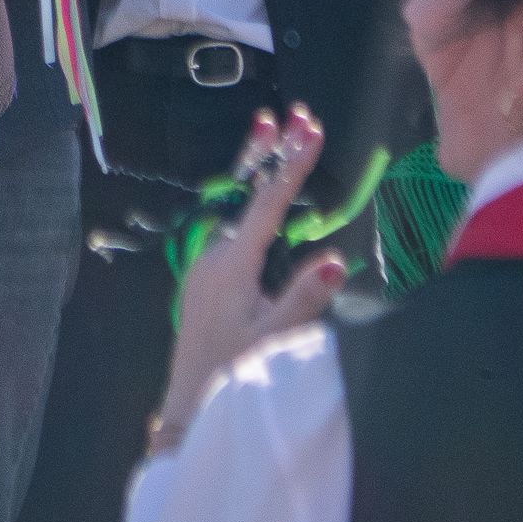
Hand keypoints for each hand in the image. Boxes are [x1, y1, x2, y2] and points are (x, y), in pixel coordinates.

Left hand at [148, 105, 345, 454]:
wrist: (188, 408)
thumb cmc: (234, 375)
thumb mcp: (273, 341)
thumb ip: (303, 299)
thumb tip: (334, 259)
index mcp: (233, 265)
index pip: (269, 204)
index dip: (292, 165)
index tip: (309, 129)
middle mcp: (214, 256)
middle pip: (246, 193)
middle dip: (268, 152)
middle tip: (287, 113)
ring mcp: (205, 266)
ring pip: (238, 209)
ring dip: (258, 173)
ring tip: (272, 132)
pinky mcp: (203, 280)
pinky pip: (232, 230)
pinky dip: (249, 204)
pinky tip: (259, 197)